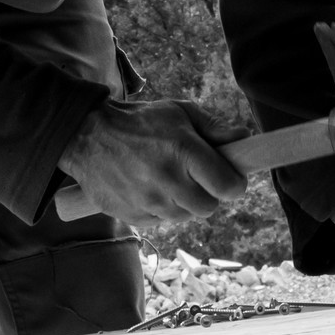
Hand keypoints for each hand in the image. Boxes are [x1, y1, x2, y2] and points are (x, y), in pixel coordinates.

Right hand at [54, 99, 248, 225]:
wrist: (89, 136)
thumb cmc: (142, 121)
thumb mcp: (181, 112)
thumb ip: (215, 128)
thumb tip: (245, 138)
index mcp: (183, 150)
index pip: (226, 186)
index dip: (235, 184)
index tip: (232, 178)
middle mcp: (167, 180)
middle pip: (208, 207)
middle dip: (209, 194)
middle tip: (198, 177)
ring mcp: (147, 201)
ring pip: (185, 217)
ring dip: (185, 202)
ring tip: (171, 178)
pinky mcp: (131, 216)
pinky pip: (161, 222)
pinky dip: (162, 209)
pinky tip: (151, 187)